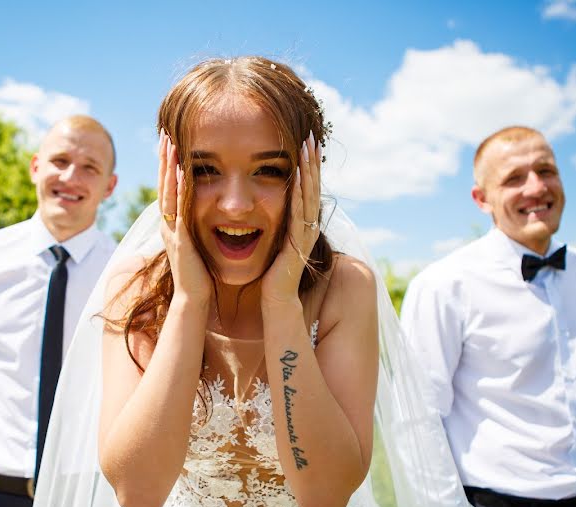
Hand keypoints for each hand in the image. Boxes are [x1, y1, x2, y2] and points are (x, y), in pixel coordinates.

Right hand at [158, 131, 211, 304]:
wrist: (195, 299)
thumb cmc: (200, 275)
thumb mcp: (198, 244)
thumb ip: (197, 228)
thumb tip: (206, 214)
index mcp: (174, 224)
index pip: (169, 188)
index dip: (168, 165)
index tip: (171, 142)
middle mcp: (169, 224)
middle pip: (163, 184)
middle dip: (164, 159)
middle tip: (165, 133)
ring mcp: (172, 231)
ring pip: (167, 192)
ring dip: (168, 167)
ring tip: (170, 143)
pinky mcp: (180, 240)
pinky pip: (178, 208)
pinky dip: (179, 188)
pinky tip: (181, 171)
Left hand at [262, 131, 321, 307]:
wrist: (275, 300)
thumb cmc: (271, 274)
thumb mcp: (274, 240)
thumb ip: (275, 223)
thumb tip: (263, 206)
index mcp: (301, 224)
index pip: (306, 188)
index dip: (307, 166)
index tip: (305, 142)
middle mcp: (307, 226)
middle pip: (312, 187)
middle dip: (311, 161)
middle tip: (311, 136)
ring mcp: (305, 235)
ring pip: (309, 197)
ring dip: (308, 172)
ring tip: (307, 148)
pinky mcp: (298, 244)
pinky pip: (299, 215)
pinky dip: (298, 196)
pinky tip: (296, 178)